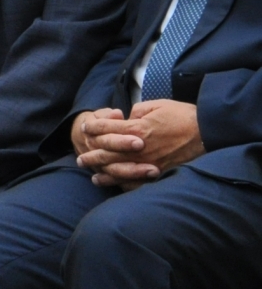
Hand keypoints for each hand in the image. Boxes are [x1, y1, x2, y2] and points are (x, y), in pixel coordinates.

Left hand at [79, 100, 203, 187]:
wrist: (209, 132)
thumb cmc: (183, 116)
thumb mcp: (157, 105)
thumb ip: (137, 111)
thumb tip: (126, 118)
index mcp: (137, 129)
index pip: (106, 129)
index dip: (93, 127)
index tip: (85, 127)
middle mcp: (139, 148)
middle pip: (107, 152)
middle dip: (91, 154)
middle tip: (81, 157)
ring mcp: (148, 163)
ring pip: (118, 170)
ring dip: (102, 171)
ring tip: (92, 173)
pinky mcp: (159, 173)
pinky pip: (136, 181)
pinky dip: (122, 183)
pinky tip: (114, 183)